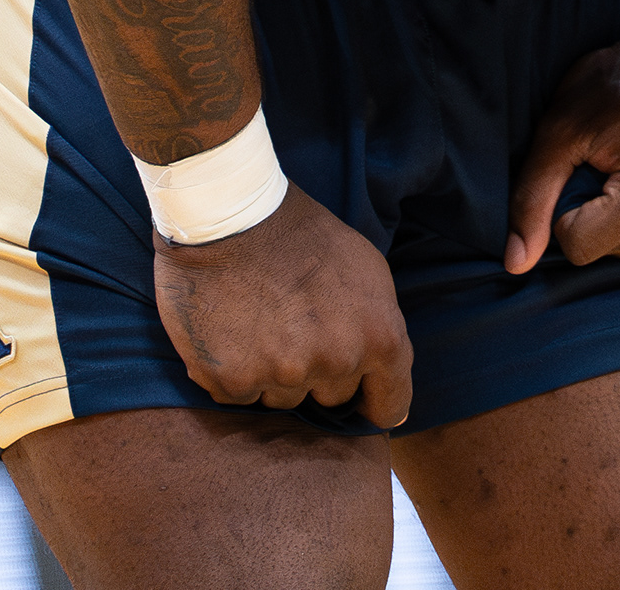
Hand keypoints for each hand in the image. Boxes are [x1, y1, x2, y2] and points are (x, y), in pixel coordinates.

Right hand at [152, 187, 409, 427]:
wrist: (231, 215)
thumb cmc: (303, 235)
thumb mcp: (367, 271)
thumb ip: (379, 329)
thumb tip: (381, 373)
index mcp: (379, 337)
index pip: (390, 404)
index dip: (376, 404)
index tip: (364, 403)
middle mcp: (336, 362)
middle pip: (332, 399)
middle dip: (318, 373)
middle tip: (295, 329)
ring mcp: (283, 375)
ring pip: (284, 399)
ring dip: (273, 374)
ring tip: (259, 323)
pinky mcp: (233, 380)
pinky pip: (240, 396)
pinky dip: (234, 372)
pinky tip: (230, 333)